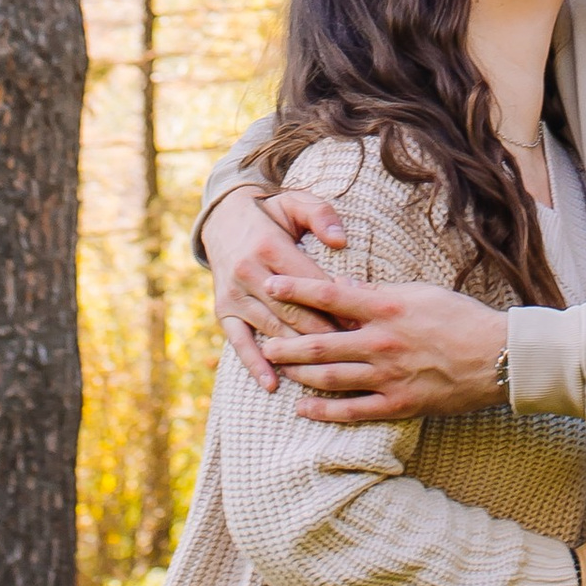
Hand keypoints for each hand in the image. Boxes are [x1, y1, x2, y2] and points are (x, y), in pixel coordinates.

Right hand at [205, 185, 348, 389]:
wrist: (222, 219)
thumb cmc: (271, 213)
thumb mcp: (296, 202)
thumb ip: (321, 215)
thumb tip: (341, 241)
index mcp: (269, 246)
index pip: (310, 283)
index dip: (337, 304)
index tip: (362, 322)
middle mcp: (248, 272)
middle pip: (293, 312)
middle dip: (325, 333)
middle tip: (353, 351)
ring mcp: (234, 295)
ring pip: (272, 329)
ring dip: (299, 352)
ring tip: (327, 370)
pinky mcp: (223, 310)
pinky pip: (239, 341)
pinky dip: (255, 364)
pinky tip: (272, 384)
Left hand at [257, 274, 509, 420]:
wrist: (498, 358)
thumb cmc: (461, 318)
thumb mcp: (420, 293)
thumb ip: (380, 294)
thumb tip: (345, 288)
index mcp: (387, 308)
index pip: (331, 295)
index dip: (297, 289)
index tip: (272, 284)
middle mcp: (381, 342)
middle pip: (321, 342)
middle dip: (287, 341)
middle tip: (263, 338)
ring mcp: (387, 377)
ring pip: (330, 377)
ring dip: (299, 374)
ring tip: (277, 368)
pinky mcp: (397, 405)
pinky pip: (352, 411)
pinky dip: (324, 411)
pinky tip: (303, 408)